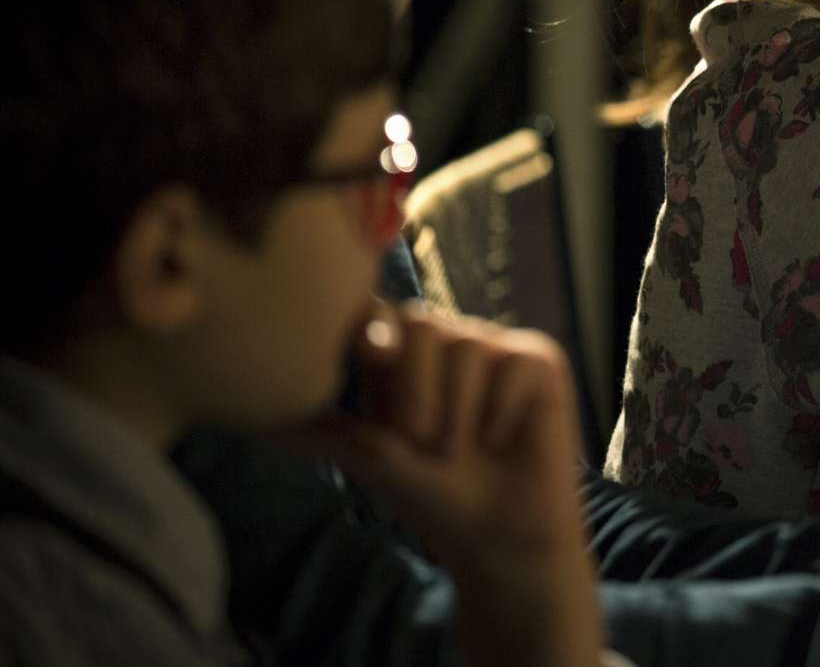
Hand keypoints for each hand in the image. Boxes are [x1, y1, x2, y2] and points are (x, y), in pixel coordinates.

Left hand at [287, 305, 599, 666]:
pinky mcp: (540, 361)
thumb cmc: (431, 496)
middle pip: (421, 326)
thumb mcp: (365, 456)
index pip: (381, 315)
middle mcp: (452, 340)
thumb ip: (315, 426)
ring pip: (465, 348)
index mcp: (406, 355)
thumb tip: (245, 413)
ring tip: (463, 450)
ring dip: (456, 416)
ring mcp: (498, 346)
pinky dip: (497, 415)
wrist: (495, 540)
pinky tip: (502, 441)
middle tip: (423, 444)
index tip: (370, 357)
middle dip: (413, 396)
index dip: (371, 329)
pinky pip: (509, 366)